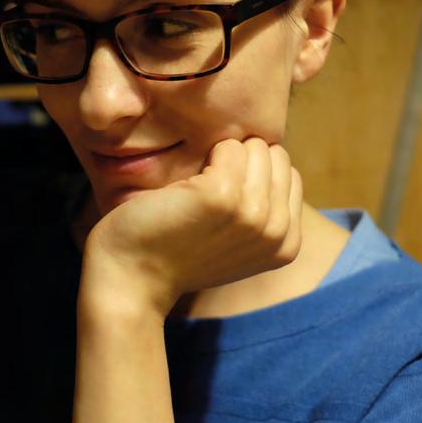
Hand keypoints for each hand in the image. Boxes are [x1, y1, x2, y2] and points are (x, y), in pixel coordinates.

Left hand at [82, 138, 302, 318]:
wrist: (132, 276)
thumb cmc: (178, 250)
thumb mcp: (238, 241)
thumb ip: (264, 210)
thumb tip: (274, 158)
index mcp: (287, 243)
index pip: (288, 173)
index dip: (252, 174)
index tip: (223, 200)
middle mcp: (277, 230)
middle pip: (274, 154)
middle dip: (242, 161)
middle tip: (207, 191)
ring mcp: (252, 212)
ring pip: (254, 145)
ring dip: (222, 157)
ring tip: (196, 190)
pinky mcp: (222, 194)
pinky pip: (226, 146)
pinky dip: (203, 155)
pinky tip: (184, 188)